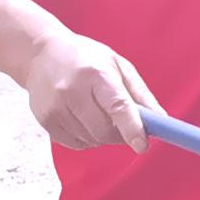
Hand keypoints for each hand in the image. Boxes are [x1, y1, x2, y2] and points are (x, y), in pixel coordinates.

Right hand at [21, 31, 155, 150]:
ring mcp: (55, 106)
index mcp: (96, 74)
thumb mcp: (118, 66)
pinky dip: (86, 139)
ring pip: (91, 140)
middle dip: (120, 134)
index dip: (132, 128)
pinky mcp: (45, 120)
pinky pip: (75, 144)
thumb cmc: (85, 58)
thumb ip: (141, 95)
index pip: (117, 106)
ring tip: (98, 112)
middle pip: (104, 130)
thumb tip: (160, 121)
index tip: (143, 145)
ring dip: (103, 136)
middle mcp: (72, 90)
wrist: (39, 53)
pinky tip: (83, 119)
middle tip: (124, 125)